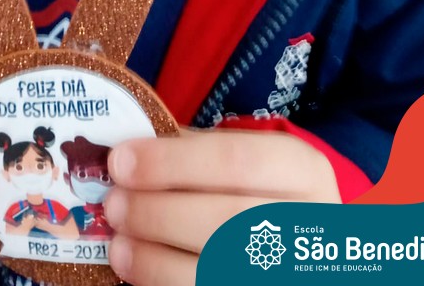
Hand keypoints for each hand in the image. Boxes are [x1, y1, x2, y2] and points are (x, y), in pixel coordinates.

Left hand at [104, 127, 339, 285]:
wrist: (303, 247)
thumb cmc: (264, 192)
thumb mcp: (248, 159)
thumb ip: (198, 152)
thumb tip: (129, 153)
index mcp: (304, 171)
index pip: (236, 161)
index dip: (172, 162)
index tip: (121, 161)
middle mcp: (310, 225)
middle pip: (226, 221)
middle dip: (158, 212)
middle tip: (113, 204)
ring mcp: (294, 275)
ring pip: (217, 271)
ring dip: (155, 259)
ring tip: (118, 244)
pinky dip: (164, 284)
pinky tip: (137, 271)